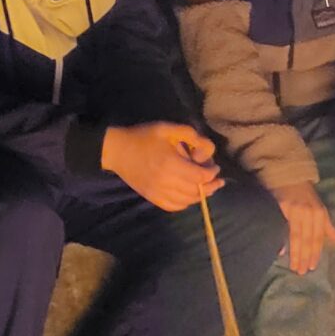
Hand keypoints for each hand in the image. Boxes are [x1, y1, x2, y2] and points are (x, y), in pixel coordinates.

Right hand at [103, 122, 221, 211]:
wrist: (117, 151)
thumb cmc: (143, 137)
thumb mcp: (167, 128)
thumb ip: (190, 135)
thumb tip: (207, 150)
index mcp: (171, 164)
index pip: (200, 176)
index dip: (212, 173)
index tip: (215, 167)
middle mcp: (166, 182)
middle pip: (196, 191)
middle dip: (211, 186)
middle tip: (217, 180)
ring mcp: (158, 193)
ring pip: (187, 201)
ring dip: (200, 196)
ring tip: (207, 188)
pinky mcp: (152, 198)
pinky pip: (174, 207)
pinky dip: (185, 203)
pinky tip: (189, 196)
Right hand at [275, 185, 334, 273]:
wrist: (291, 177)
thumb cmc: (305, 195)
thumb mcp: (319, 209)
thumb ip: (326, 226)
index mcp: (320, 214)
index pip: (318, 238)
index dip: (315, 253)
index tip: (312, 266)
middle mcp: (311, 213)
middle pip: (308, 240)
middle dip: (305, 257)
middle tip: (302, 272)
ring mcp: (298, 211)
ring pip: (298, 237)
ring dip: (296, 253)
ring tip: (294, 267)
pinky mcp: (286, 208)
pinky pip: (286, 229)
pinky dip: (285, 242)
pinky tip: (283, 252)